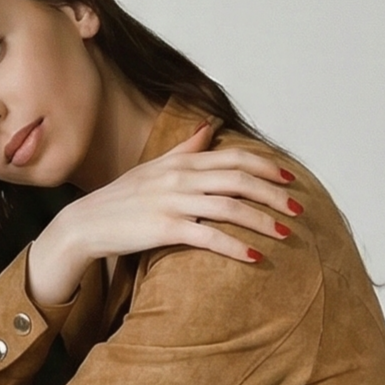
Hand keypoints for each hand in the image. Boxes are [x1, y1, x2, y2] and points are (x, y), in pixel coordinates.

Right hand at [27, 122, 300, 305]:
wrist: (86, 223)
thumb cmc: (123, 198)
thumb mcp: (155, 167)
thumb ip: (186, 148)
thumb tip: (210, 127)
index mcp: (182, 161)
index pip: (234, 158)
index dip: (266, 166)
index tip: (290, 179)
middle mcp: (181, 177)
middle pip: (240, 180)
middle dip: (274, 194)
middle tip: (298, 209)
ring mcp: (173, 202)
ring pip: (230, 207)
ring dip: (262, 221)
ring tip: (285, 234)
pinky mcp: (164, 229)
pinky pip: (208, 237)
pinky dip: (235, 246)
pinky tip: (254, 257)